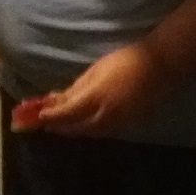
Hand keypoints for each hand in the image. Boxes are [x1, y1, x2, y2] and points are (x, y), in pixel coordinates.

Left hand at [34, 43, 171, 136]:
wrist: (160, 67)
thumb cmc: (126, 61)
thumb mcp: (96, 70)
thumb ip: (76, 88)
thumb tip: (57, 100)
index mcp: (95, 99)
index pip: (65, 114)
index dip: (49, 117)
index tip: (35, 116)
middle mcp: (105, 117)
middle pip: (75, 128)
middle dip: (58, 127)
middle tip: (43, 123)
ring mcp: (118, 124)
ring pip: (89, 133)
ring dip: (72, 130)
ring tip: (59, 125)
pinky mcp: (127, 127)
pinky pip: (102, 132)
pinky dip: (88, 129)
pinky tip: (83, 124)